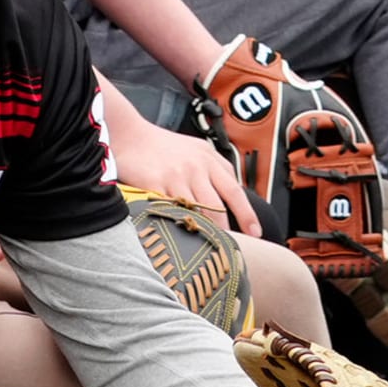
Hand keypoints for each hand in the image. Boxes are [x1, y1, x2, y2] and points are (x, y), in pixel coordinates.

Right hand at [114, 121, 261, 236]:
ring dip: (204, 232)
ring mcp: (176, 177)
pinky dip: (177, 224)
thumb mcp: (197, 150)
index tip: (256, 232)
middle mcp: (196, 168)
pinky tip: (180, 238)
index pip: (234, 190)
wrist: (131, 136)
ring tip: (209, 250)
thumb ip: (216, 169)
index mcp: (209, 159)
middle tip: (233, 249)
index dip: (247, 214)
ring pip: (196, 211)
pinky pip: (170, 210)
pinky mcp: (155, 185)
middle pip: (217, 206)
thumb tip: (234, 192)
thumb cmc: (165, 146)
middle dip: (226, 230)